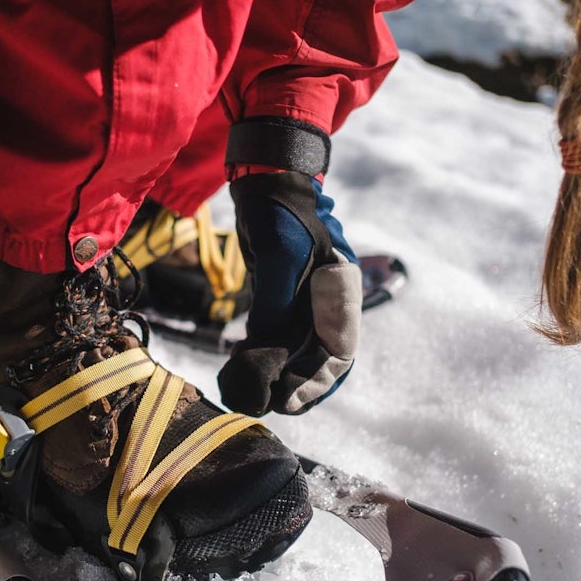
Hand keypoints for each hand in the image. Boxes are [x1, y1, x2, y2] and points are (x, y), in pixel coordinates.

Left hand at [218, 170, 361, 415]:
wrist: (266, 177)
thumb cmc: (279, 212)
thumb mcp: (279, 258)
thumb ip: (274, 310)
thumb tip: (262, 359)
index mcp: (339, 294)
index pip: (338, 354)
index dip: (315, 383)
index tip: (285, 400)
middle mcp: (328, 302)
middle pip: (319, 361)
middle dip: (294, 387)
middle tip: (261, 403)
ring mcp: (307, 300)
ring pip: (297, 353)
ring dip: (276, 376)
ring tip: (246, 390)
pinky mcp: (284, 298)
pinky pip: (279, 338)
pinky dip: (264, 356)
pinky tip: (240, 364)